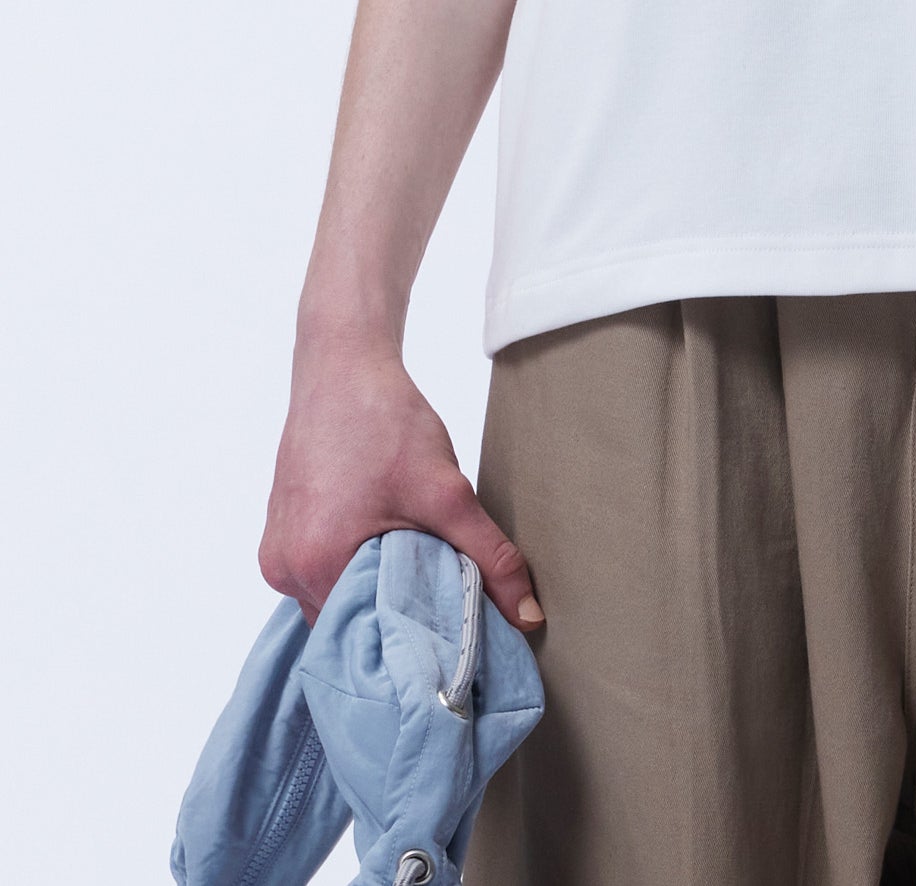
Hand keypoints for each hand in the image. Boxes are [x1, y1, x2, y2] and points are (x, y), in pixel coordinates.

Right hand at [259, 333, 542, 632]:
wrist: (342, 366)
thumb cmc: (385, 421)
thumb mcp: (447, 491)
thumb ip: (489, 558)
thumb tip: (528, 617)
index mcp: (316, 565)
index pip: (363, 646)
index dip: (408, 653)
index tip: (447, 658)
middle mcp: (286, 568)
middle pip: (345, 628)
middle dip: (392, 628)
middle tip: (440, 622)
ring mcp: (278, 552)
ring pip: (333, 602)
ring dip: (373, 598)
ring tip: (416, 582)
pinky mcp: (281, 533)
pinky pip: (319, 575)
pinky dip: (353, 573)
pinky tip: (387, 552)